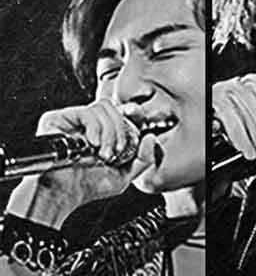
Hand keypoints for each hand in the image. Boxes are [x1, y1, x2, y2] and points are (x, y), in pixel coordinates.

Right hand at [6, 101, 154, 227]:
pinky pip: (86, 112)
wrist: (63, 194)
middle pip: (113, 108)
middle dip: (120, 130)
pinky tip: (91, 145)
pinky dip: (95, 128)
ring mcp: (72, 120)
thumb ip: (143, 159)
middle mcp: (87, 124)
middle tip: (115, 151)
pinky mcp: (57, 119)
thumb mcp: (124, 175)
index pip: (120, 110)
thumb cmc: (88, 186)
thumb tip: (151, 137)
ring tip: (101, 153)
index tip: (136, 114)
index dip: (131, 110)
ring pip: (102, 108)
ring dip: (108, 132)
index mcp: (102, 132)